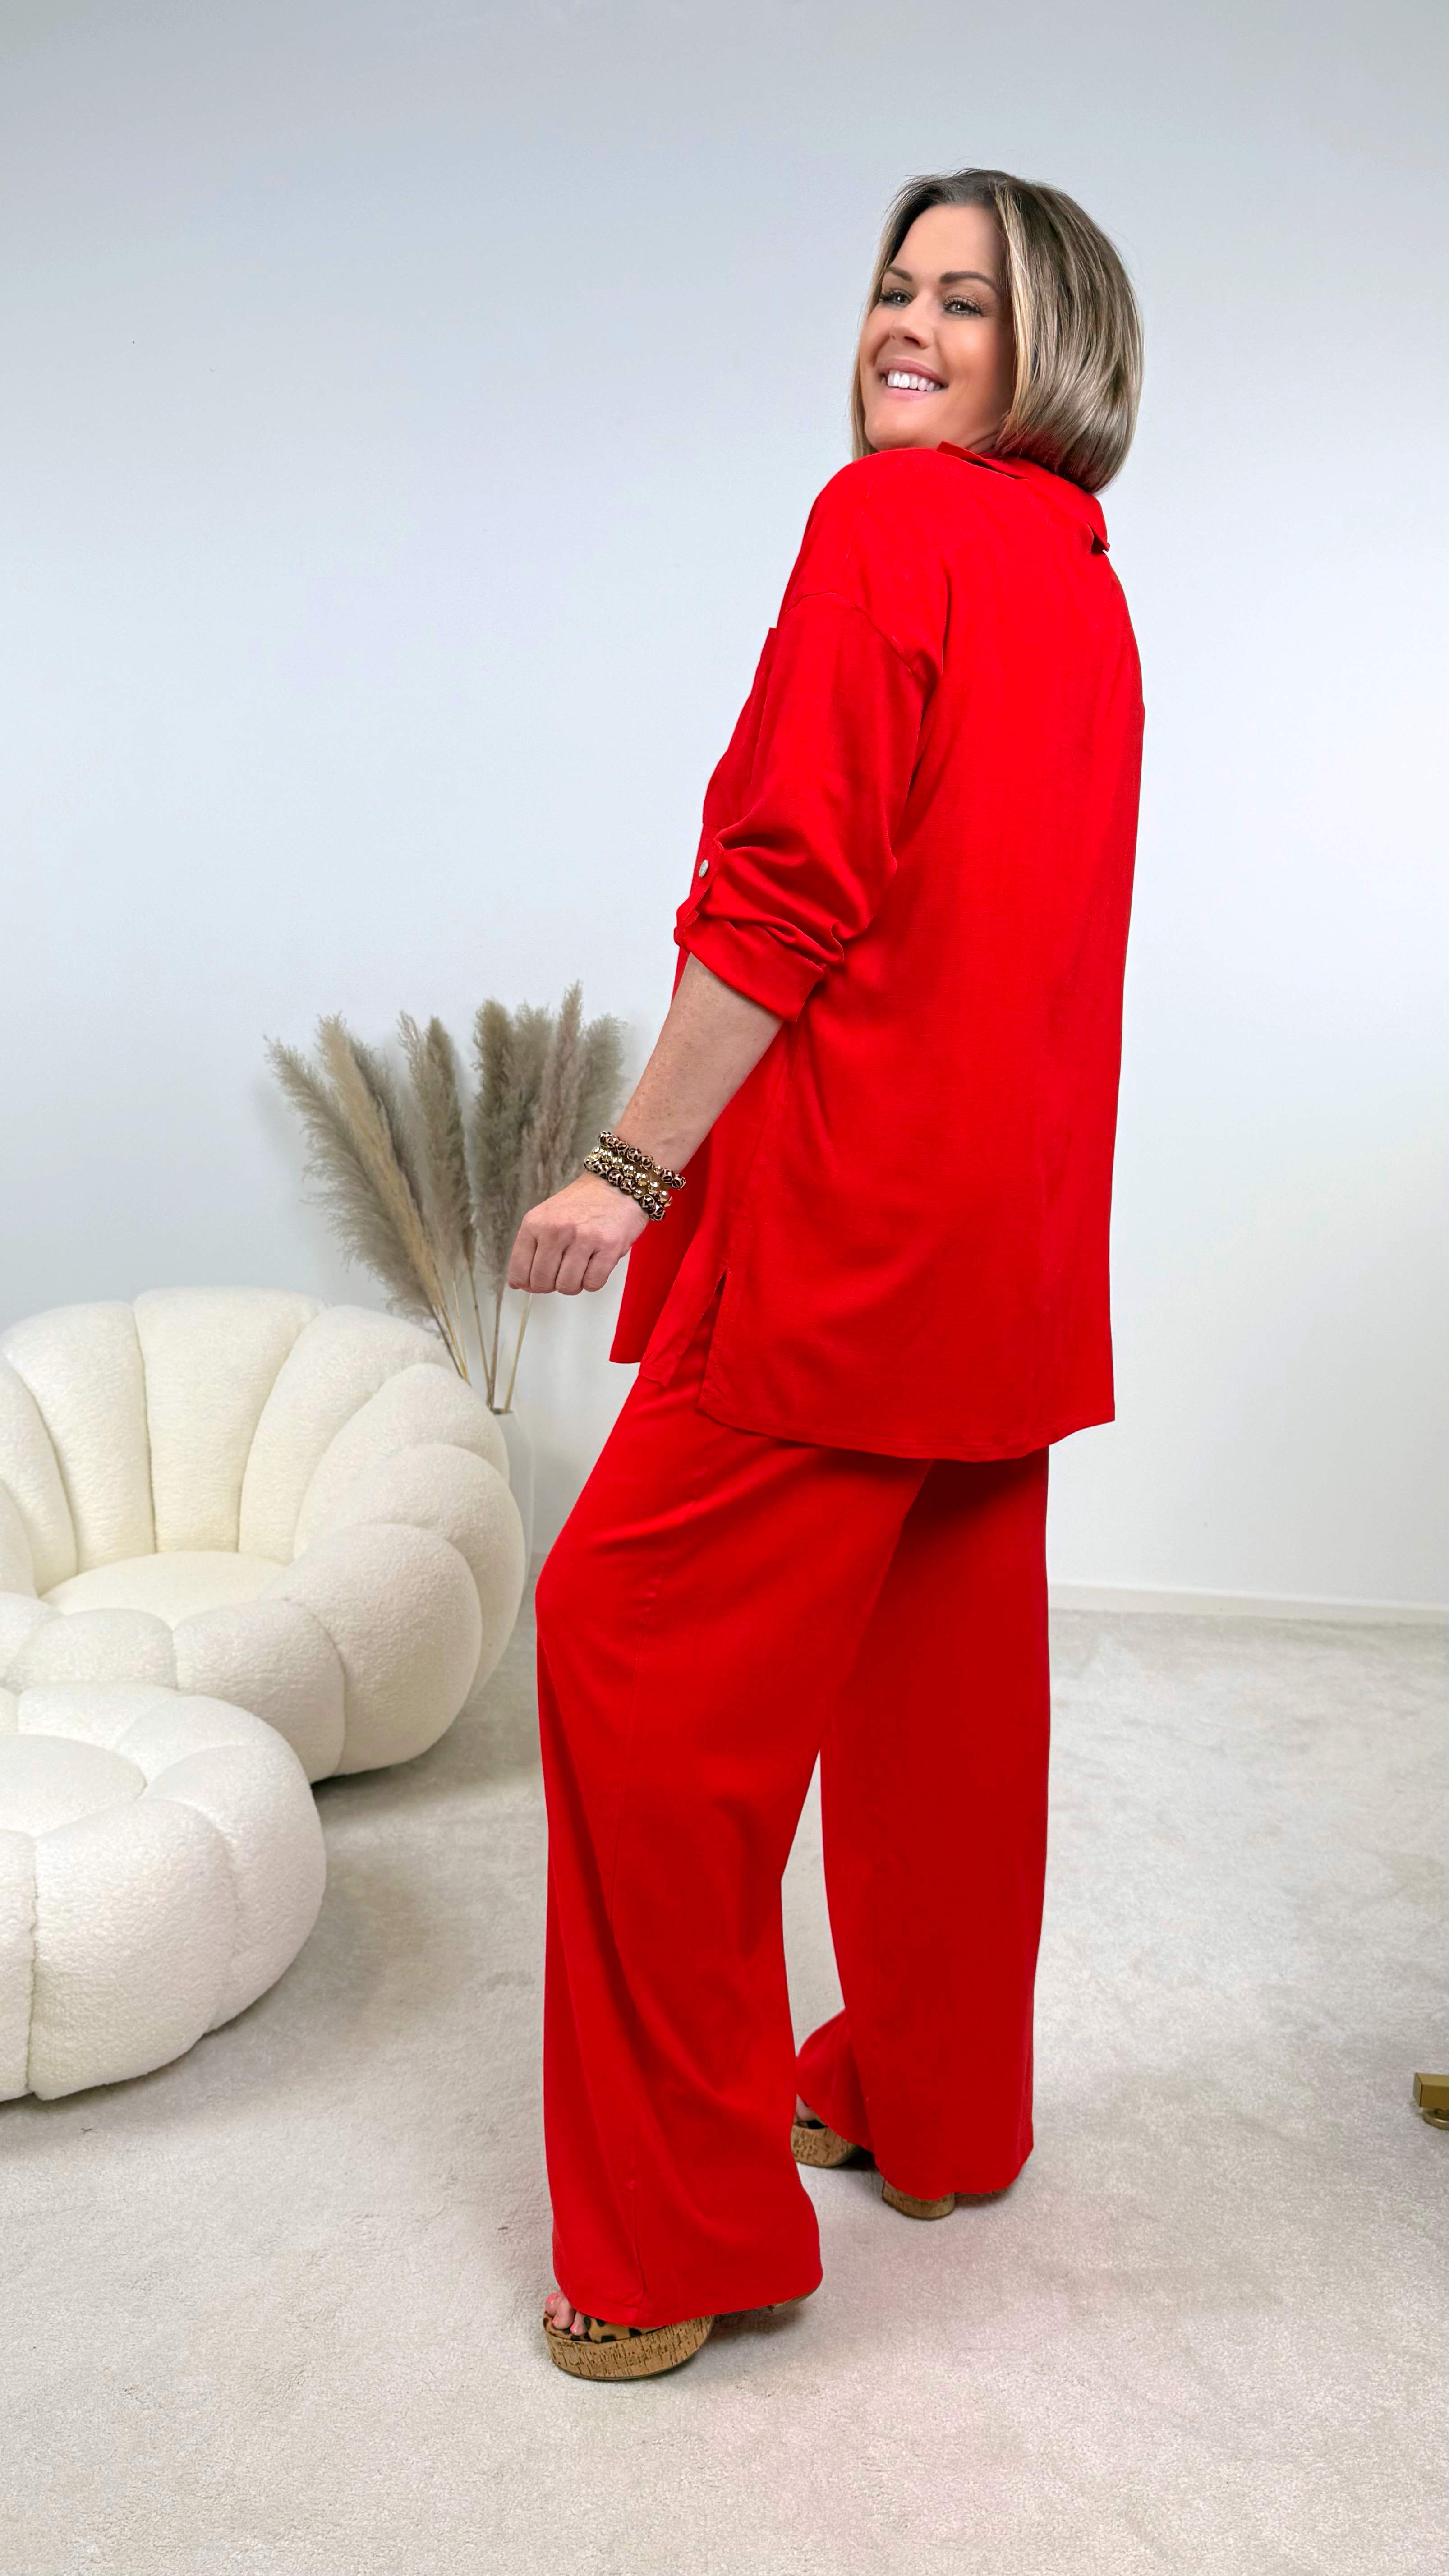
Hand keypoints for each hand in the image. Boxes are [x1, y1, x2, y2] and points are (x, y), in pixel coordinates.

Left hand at [507, 1171, 650, 1293]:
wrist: (617, 1185)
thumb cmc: (582, 1204)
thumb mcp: (546, 1217)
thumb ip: (530, 1248)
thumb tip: (518, 1283)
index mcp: (535, 1223)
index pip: (519, 1271)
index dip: (527, 1284)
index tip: (535, 1282)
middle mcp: (556, 1230)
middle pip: (542, 1282)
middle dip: (551, 1285)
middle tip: (561, 1273)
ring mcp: (583, 1238)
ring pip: (567, 1286)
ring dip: (574, 1284)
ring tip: (580, 1267)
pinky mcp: (609, 1247)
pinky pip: (592, 1284)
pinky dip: (593, 1282)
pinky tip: (595, 1265)